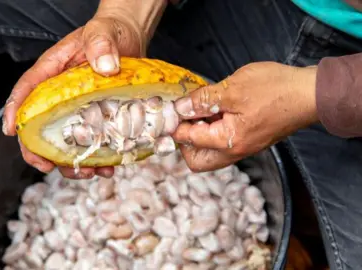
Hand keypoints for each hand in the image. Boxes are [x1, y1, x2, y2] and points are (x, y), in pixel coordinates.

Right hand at [2, 0, 165, 178]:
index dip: (14, 111)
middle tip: (47, 166)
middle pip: (39, 125)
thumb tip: (106, 67)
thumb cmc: (111, 32)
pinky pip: (91, 142)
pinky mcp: (95, 117)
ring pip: (65, 141)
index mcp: (52, 71)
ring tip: (87, 172)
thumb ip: (101, 43)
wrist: (130, 38)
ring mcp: (77, 109)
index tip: (11, 132)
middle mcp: (60, 95)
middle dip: (39, 150)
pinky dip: (96, 158)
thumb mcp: (103, 32)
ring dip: (71, 162)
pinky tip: (108, 166)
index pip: (26, 90)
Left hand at [172, 62, 317, 171]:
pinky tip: (213, 111)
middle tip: (182, 117)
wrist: (309, 94)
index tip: (166, 111)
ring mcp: (243, 148)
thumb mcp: (233, 89)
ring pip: (209, 154)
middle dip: (184, 142)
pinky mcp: (249, 140)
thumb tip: (179, 108)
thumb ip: (203, 101)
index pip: (189, 140)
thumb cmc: (275, 89)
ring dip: (198, 136)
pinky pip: (222, 144)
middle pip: (197, 161)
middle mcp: (235, 151)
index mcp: (229, 142)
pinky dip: (212, 131)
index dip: (174, 125)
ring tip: (198, 111)